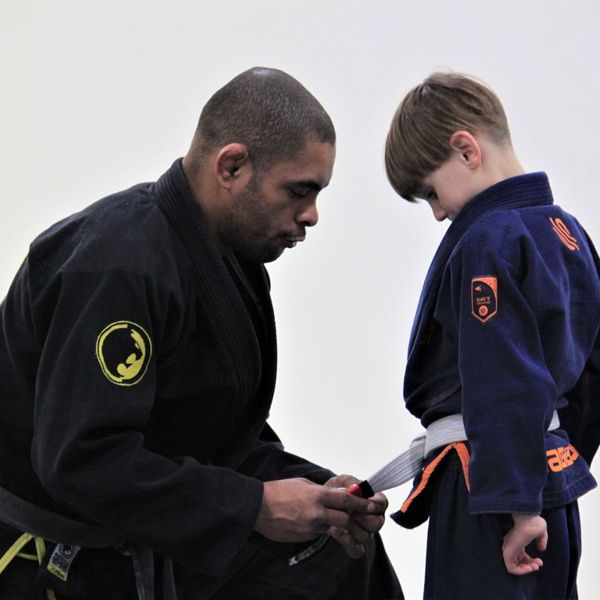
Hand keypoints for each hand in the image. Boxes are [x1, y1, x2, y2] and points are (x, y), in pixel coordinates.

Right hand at [254, 477, 380, 543]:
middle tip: (355, 515)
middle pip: (345, 519)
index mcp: (318, 496)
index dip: (362, 504)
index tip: (372, 505)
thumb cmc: (279, 491)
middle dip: (351, 517)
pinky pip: (318, 533)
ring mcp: (310, 527)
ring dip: (334, 523)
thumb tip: (338, 494)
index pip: (347, 501)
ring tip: (327, 516)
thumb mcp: (304, 484)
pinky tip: (309, 520)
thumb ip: (323, 490)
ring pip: (332, 527)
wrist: (258, 508)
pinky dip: (320, 527)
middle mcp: (317, 513)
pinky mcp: (304, 537)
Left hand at [325, 474, 387, 558]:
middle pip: (377, 523)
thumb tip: (356, 489)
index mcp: (374, 501)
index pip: (383, 504)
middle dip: (362, 517)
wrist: (324, 505)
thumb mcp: (343, 481)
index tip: (367, 502)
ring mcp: (365, 533)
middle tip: (350, 511)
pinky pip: (357, 550)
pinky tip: (337, 532)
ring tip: (339, 519)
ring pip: (366, 536)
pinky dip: (347, 543)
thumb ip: (351, 483)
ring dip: (351, 528)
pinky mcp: (355, 545)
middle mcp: (373, 518)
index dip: (376, 504)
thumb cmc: (338, 491)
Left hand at [502, 513, 547, 574]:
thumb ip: (541, 541)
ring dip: (527, 570)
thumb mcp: (540, 532)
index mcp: (516, 541)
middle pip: (518, 563)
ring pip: (514, 567)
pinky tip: (530, 568)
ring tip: (535, 567)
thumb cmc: (533, 522)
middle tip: (538, 564)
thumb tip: (541, 549)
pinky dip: (521, 571)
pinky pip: (510, 568)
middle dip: (530, 566)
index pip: (521, 557)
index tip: (540, 561)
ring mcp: (508, 549)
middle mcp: (511, 545)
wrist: (528, 519)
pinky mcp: (507, 552)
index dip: (531, 562)